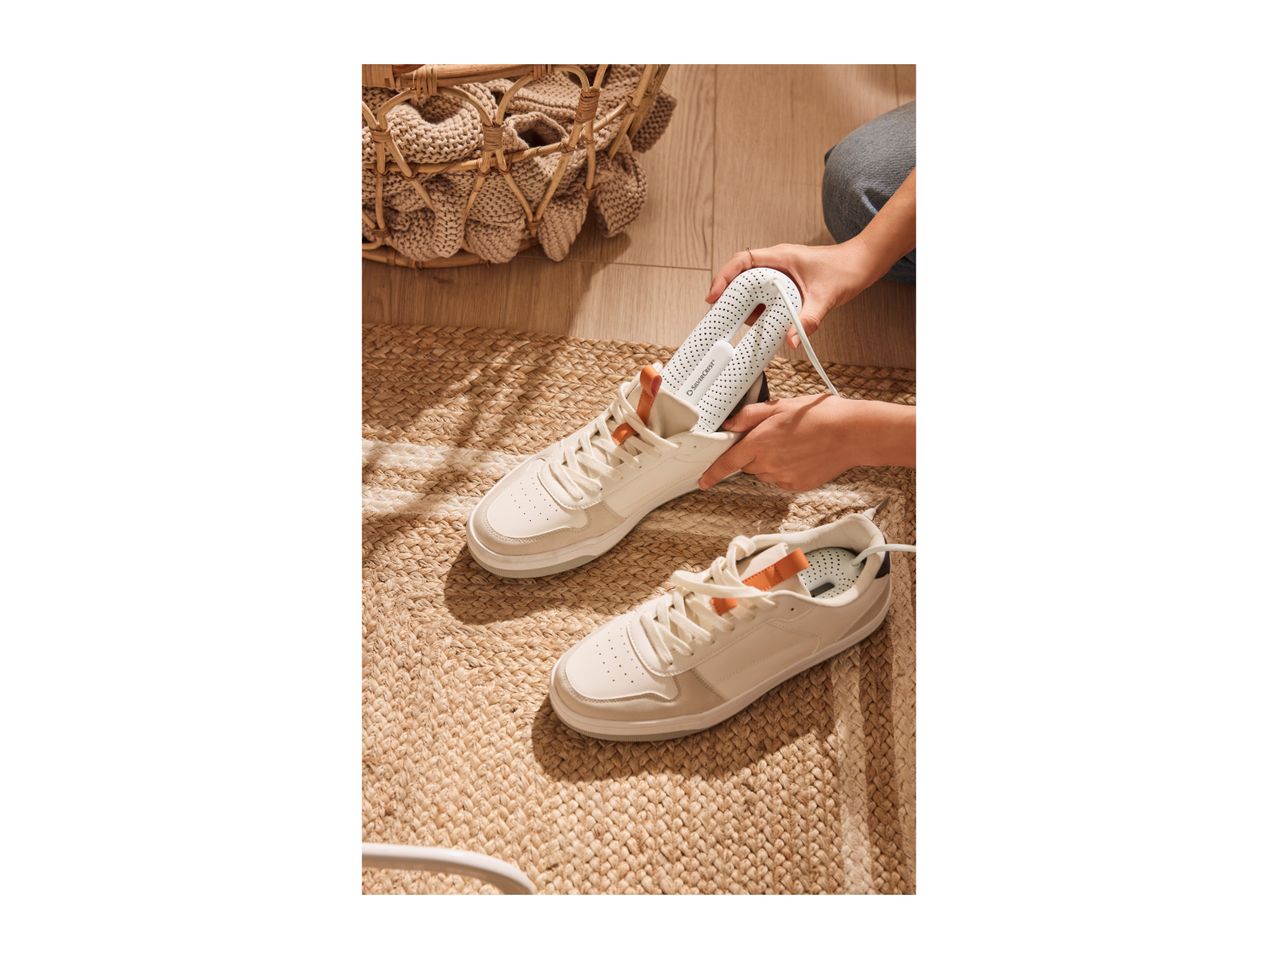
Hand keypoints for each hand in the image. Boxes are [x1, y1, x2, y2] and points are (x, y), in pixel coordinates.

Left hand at [698, 395, 915, 490]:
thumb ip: (750, 415)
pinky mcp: (796, 485)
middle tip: (775, 436)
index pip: (727, 462)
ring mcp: (783, 477)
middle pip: (748, 464)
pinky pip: (781, 479)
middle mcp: (768, 464)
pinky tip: (801, 455)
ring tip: (793, 443)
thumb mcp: (781, 406)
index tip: (702, 481)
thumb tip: (730, 423)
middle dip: (754, 452)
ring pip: (765, 472)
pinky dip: (785, 469)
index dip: (712, 473)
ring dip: (770, 461)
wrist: (851, 434)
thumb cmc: (820, 416)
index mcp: (760, 442)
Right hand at [705, 242, 877, 348]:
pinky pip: (765, 295)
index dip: (724, 277)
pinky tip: (767, 322)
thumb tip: (791, 341)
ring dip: (748, 305)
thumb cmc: (845, 270)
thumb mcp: (826, 298)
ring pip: (753, 287)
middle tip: (726, 317)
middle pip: (742, 276)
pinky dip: (762, 308)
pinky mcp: (786, 283)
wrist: (862, 264)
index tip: (713, 296)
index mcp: (780, 257)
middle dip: (731, 296)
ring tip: (751, 323)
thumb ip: (808, 320)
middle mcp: (777, 263)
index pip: (742, 261)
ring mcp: (780, 273)